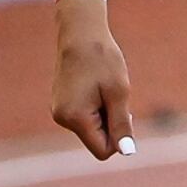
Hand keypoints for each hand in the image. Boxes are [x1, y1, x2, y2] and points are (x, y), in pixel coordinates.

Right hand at [51, 0, 135, 158]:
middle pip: (98, 140)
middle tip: (115, 97)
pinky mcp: (62, 105)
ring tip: (105, 90)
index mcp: (74, 118)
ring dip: (106, 115)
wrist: (81, 34)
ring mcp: (59, 112)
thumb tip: (126, 152)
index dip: (120, 139)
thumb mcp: (119, 94)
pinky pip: (86, 118)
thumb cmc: (103, 61)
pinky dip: (98, 109)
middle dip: (112, 124)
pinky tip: (98, 88)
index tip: (125, 115)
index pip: (103, 150)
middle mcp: (61, 118)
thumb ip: (121, 125)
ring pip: (93, 129)